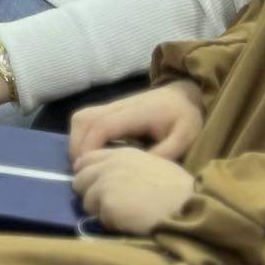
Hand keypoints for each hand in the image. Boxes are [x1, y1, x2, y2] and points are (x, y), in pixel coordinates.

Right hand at [69, 81, 204, 163]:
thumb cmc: (186, 117)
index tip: (89, 168)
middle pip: (84, 119)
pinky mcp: (112, 109)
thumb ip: (165, 153)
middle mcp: (120, 106)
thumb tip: (137, 169)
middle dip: (77, 146)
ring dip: (77, 140)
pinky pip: (87, 119)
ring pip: (81, 117)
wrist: (187, 94)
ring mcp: (114, 105)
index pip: (102, 126)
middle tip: (84, 170)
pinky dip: (83, 136)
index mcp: (136, 113)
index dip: (89, 147)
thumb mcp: (184, 137)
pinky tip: (93, 154)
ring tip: (86, 164)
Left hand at [73, 148, 196, 235]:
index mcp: (122, 153)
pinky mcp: (107, 203)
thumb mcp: (152, 166)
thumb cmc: (177, 190)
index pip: (87, 159)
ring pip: (86, 201)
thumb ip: (128, 168)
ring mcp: (106, 182)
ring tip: (125, 214)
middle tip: (111, 205)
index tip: (97, 187)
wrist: (187, 206)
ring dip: (101, 211)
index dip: (89, 174)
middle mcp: (110, 164)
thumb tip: (110, 181)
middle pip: (79, 180)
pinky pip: (99, 218)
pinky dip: (111, 224)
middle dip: (91, 194)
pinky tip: (130, 222)